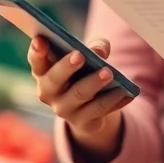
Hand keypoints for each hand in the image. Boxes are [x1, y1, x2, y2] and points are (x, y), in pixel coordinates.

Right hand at [28, 37, 130, 154]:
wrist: (91, 106)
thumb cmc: (85, 71)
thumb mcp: (89, 55)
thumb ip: (94, 46)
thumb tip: (99, 51)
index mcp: (44, 72)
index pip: (36, 61)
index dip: (37, 51)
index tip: (40, 39)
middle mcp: (48, 92)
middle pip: (54, 79)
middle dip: (66, 66)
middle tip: (80, 55)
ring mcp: (64, 109)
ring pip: (79, 95)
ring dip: (94, 83)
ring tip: (109, 72)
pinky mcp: (83, 122)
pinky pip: (99, 110)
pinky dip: (114, 99)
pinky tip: (127, 92)